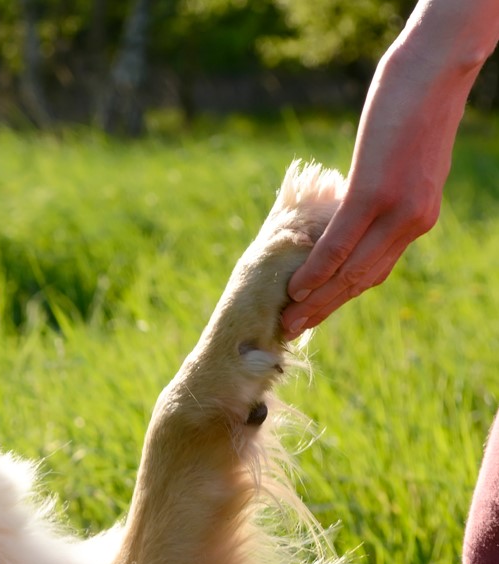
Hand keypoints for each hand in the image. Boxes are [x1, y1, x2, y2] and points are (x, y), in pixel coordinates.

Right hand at [280, 4, 498, 337]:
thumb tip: (357, 207)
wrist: (435, 74)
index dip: (342, 296)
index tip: (314, 312)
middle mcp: (413, 222)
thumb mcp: (406, 160)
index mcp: (420, 217)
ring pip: (351, 270)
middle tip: (292, 328)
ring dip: (317, 300)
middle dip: (325, 308)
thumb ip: (388, 189)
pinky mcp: (374, 194)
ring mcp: (395, 210)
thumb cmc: (416, 107)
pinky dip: (316, 269)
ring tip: (289, 318)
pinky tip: (296, 285)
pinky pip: (340, 243)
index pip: (376, 269)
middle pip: (363, 280)